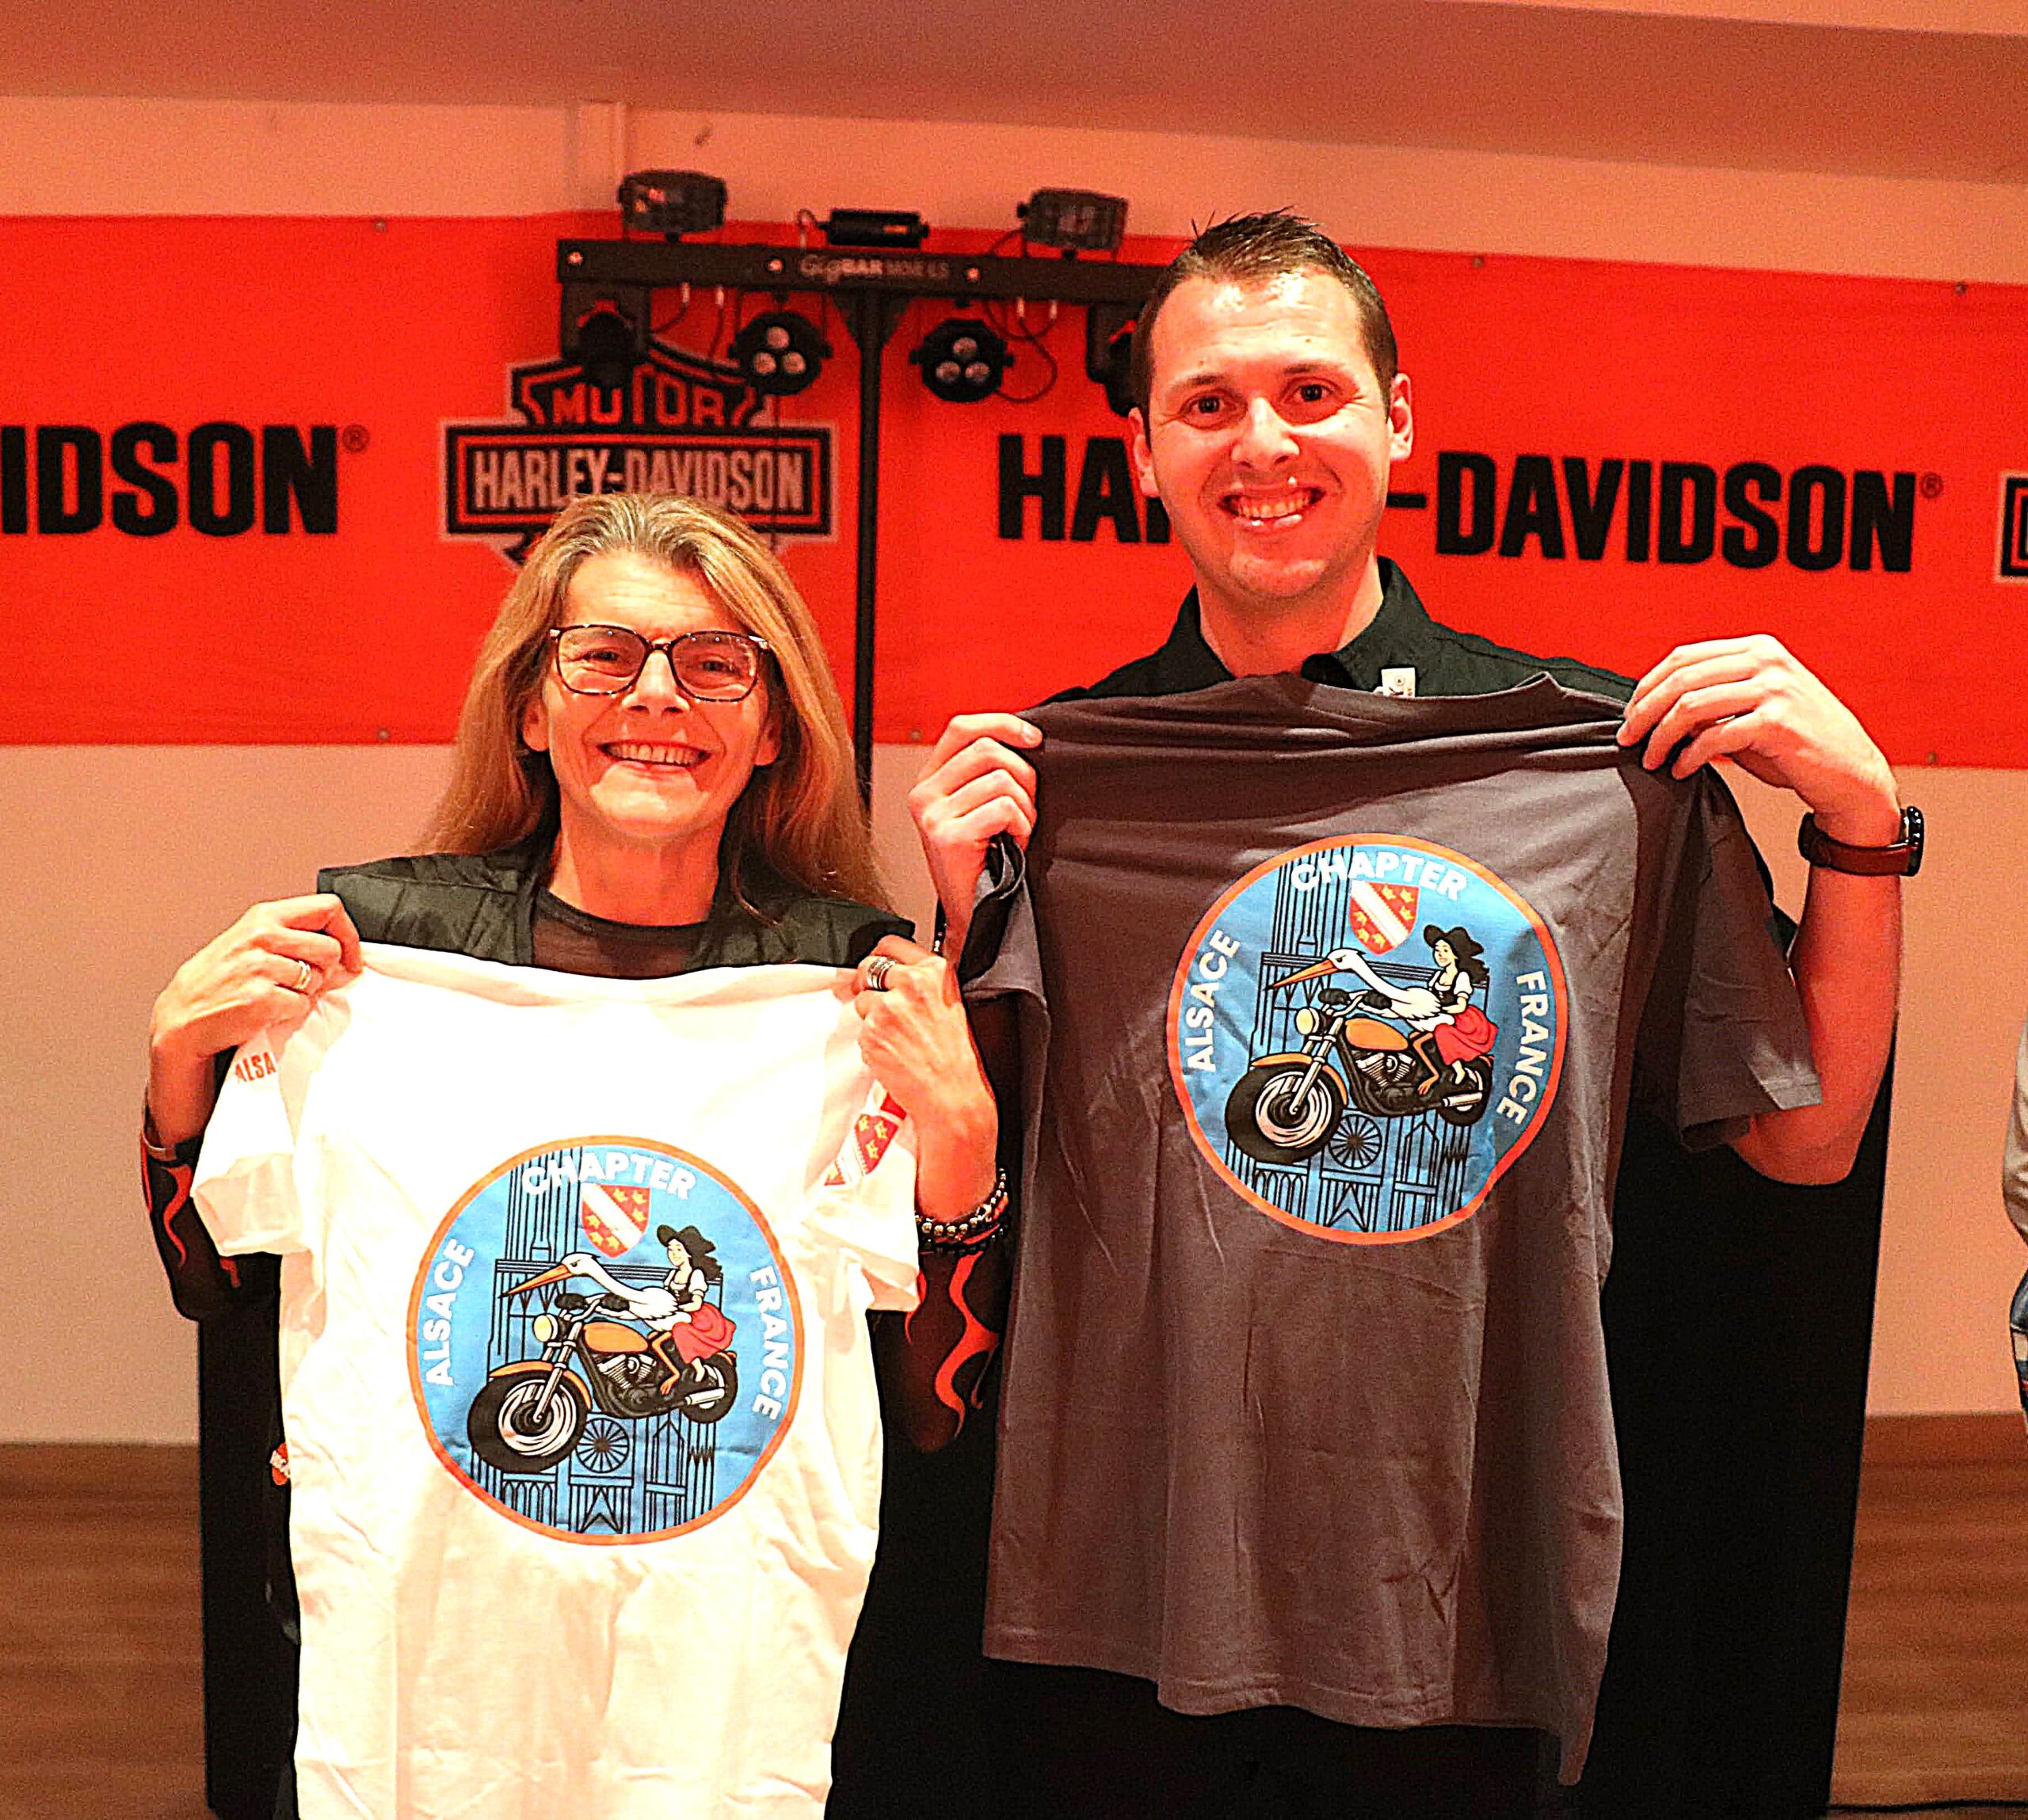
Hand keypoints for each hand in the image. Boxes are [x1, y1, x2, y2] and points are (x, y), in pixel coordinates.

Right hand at [146, 894, 362, 1143]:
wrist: (183, 1016)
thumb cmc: (218, 980)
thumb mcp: (250, 941)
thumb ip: (293, 936)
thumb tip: (343, 949)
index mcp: (263, 916)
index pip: (328, 908)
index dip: (348, 934)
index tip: (350, 955)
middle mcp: (262, 937)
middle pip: (330, 947)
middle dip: (327, 970)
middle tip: (307, 981)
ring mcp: (260, 967)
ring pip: (319, 979)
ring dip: (306, 992)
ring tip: (277, 993)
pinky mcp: (261, 998)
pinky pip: (303, 1005)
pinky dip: (292, 1012)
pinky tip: (269, 1008)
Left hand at [846, 937, 997, 1217]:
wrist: (952, 1096)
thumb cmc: (955, 1058)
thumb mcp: (948, 1006)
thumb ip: (918, 983)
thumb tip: (879, 974)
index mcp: (936, 972)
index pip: (892, 944)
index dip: (879, 957)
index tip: (875, 967)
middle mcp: (912, 983)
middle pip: (869, 966)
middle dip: (866, 983)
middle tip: (879, 1005)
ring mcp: (889, 1006)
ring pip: (861, 999)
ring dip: (869, 1016)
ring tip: (896, 1038)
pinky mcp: (872, 1030)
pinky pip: (859, 1028)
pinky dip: (870, 1040)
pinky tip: (892, 1052)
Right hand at [906, 712, 1041, 957]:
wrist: (975, 918)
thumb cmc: (984, 865)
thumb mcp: (979, 809)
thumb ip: (988, 773)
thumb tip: (1026, 738)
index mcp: (930, 781)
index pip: (962, 728)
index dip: (1003, 724)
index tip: (1034, 738)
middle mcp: (924, 795)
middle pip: (987, 749)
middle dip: (1023, 773)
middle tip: (1028, 806)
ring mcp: (933, 815)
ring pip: (1001, 780)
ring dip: (1025, 807)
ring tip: (1017, 832)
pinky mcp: (949, 836)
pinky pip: (1005, 808)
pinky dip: (1021, 826)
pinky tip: (1013, 845)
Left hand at [1618, 636, 1900, 841]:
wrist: (1849, 774)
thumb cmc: (1795, 745)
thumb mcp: (1751, 709)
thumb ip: (1711, 701)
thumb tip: (1654, 710)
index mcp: (1758, 648)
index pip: (1684, 656)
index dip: (1647, 685)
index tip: (1630, 713)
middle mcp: (1766, 661)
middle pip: (1681, 679)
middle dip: (1644, 712)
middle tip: (1627, 739)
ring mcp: (1774, 689)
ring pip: (1691, 707)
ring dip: (1661, 737)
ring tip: (1652, 759)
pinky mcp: (1777, 722)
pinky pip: (1714, 738)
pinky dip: (1689, 757)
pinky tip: (1682, 770)